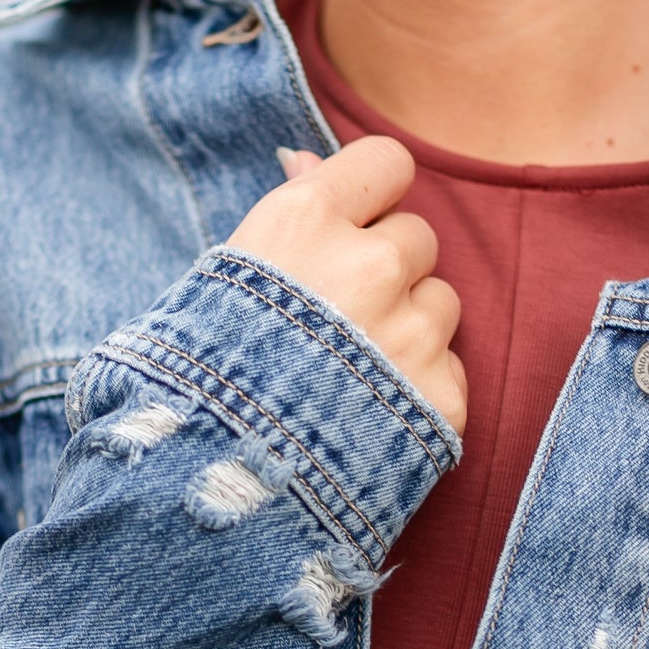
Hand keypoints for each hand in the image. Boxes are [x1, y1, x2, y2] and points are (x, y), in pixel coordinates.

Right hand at [228, 137, 466, 436]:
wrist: (210, 489)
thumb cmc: (198, 381)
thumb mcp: (221, 282)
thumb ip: (282, 218)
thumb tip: (305, 159)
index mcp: (304, 221)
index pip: (388, 162)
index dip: (373, 197)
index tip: (351, 229)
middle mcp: (368, 265)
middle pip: (417, 236)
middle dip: (387, 271)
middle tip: (334, 322)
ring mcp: (409, 334)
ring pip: (442, 302)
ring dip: (409, 330)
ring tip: (349, 376)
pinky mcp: (441, 399)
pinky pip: (451, 370)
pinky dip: (419, 392)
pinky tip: (368, 418)